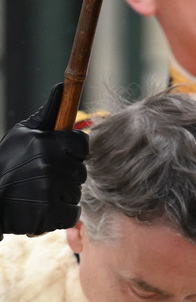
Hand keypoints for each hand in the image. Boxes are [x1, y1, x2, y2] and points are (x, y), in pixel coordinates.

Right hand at [0, 83, 87, 238]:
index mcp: (46, 142)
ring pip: (76, 193)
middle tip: (43, 178)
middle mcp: (50, 165)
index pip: (83, 144)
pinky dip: (60, 214)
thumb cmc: (5, 163)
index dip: (73, 151)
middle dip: (67, 175)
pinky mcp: (49, 214)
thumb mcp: (22, 134)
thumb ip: (46, 114)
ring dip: (63, 195)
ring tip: (39, 193)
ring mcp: (50, 190)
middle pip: (81, 171)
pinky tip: (43, 208)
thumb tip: (61, 87)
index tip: (60, 156)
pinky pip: (71, 213)